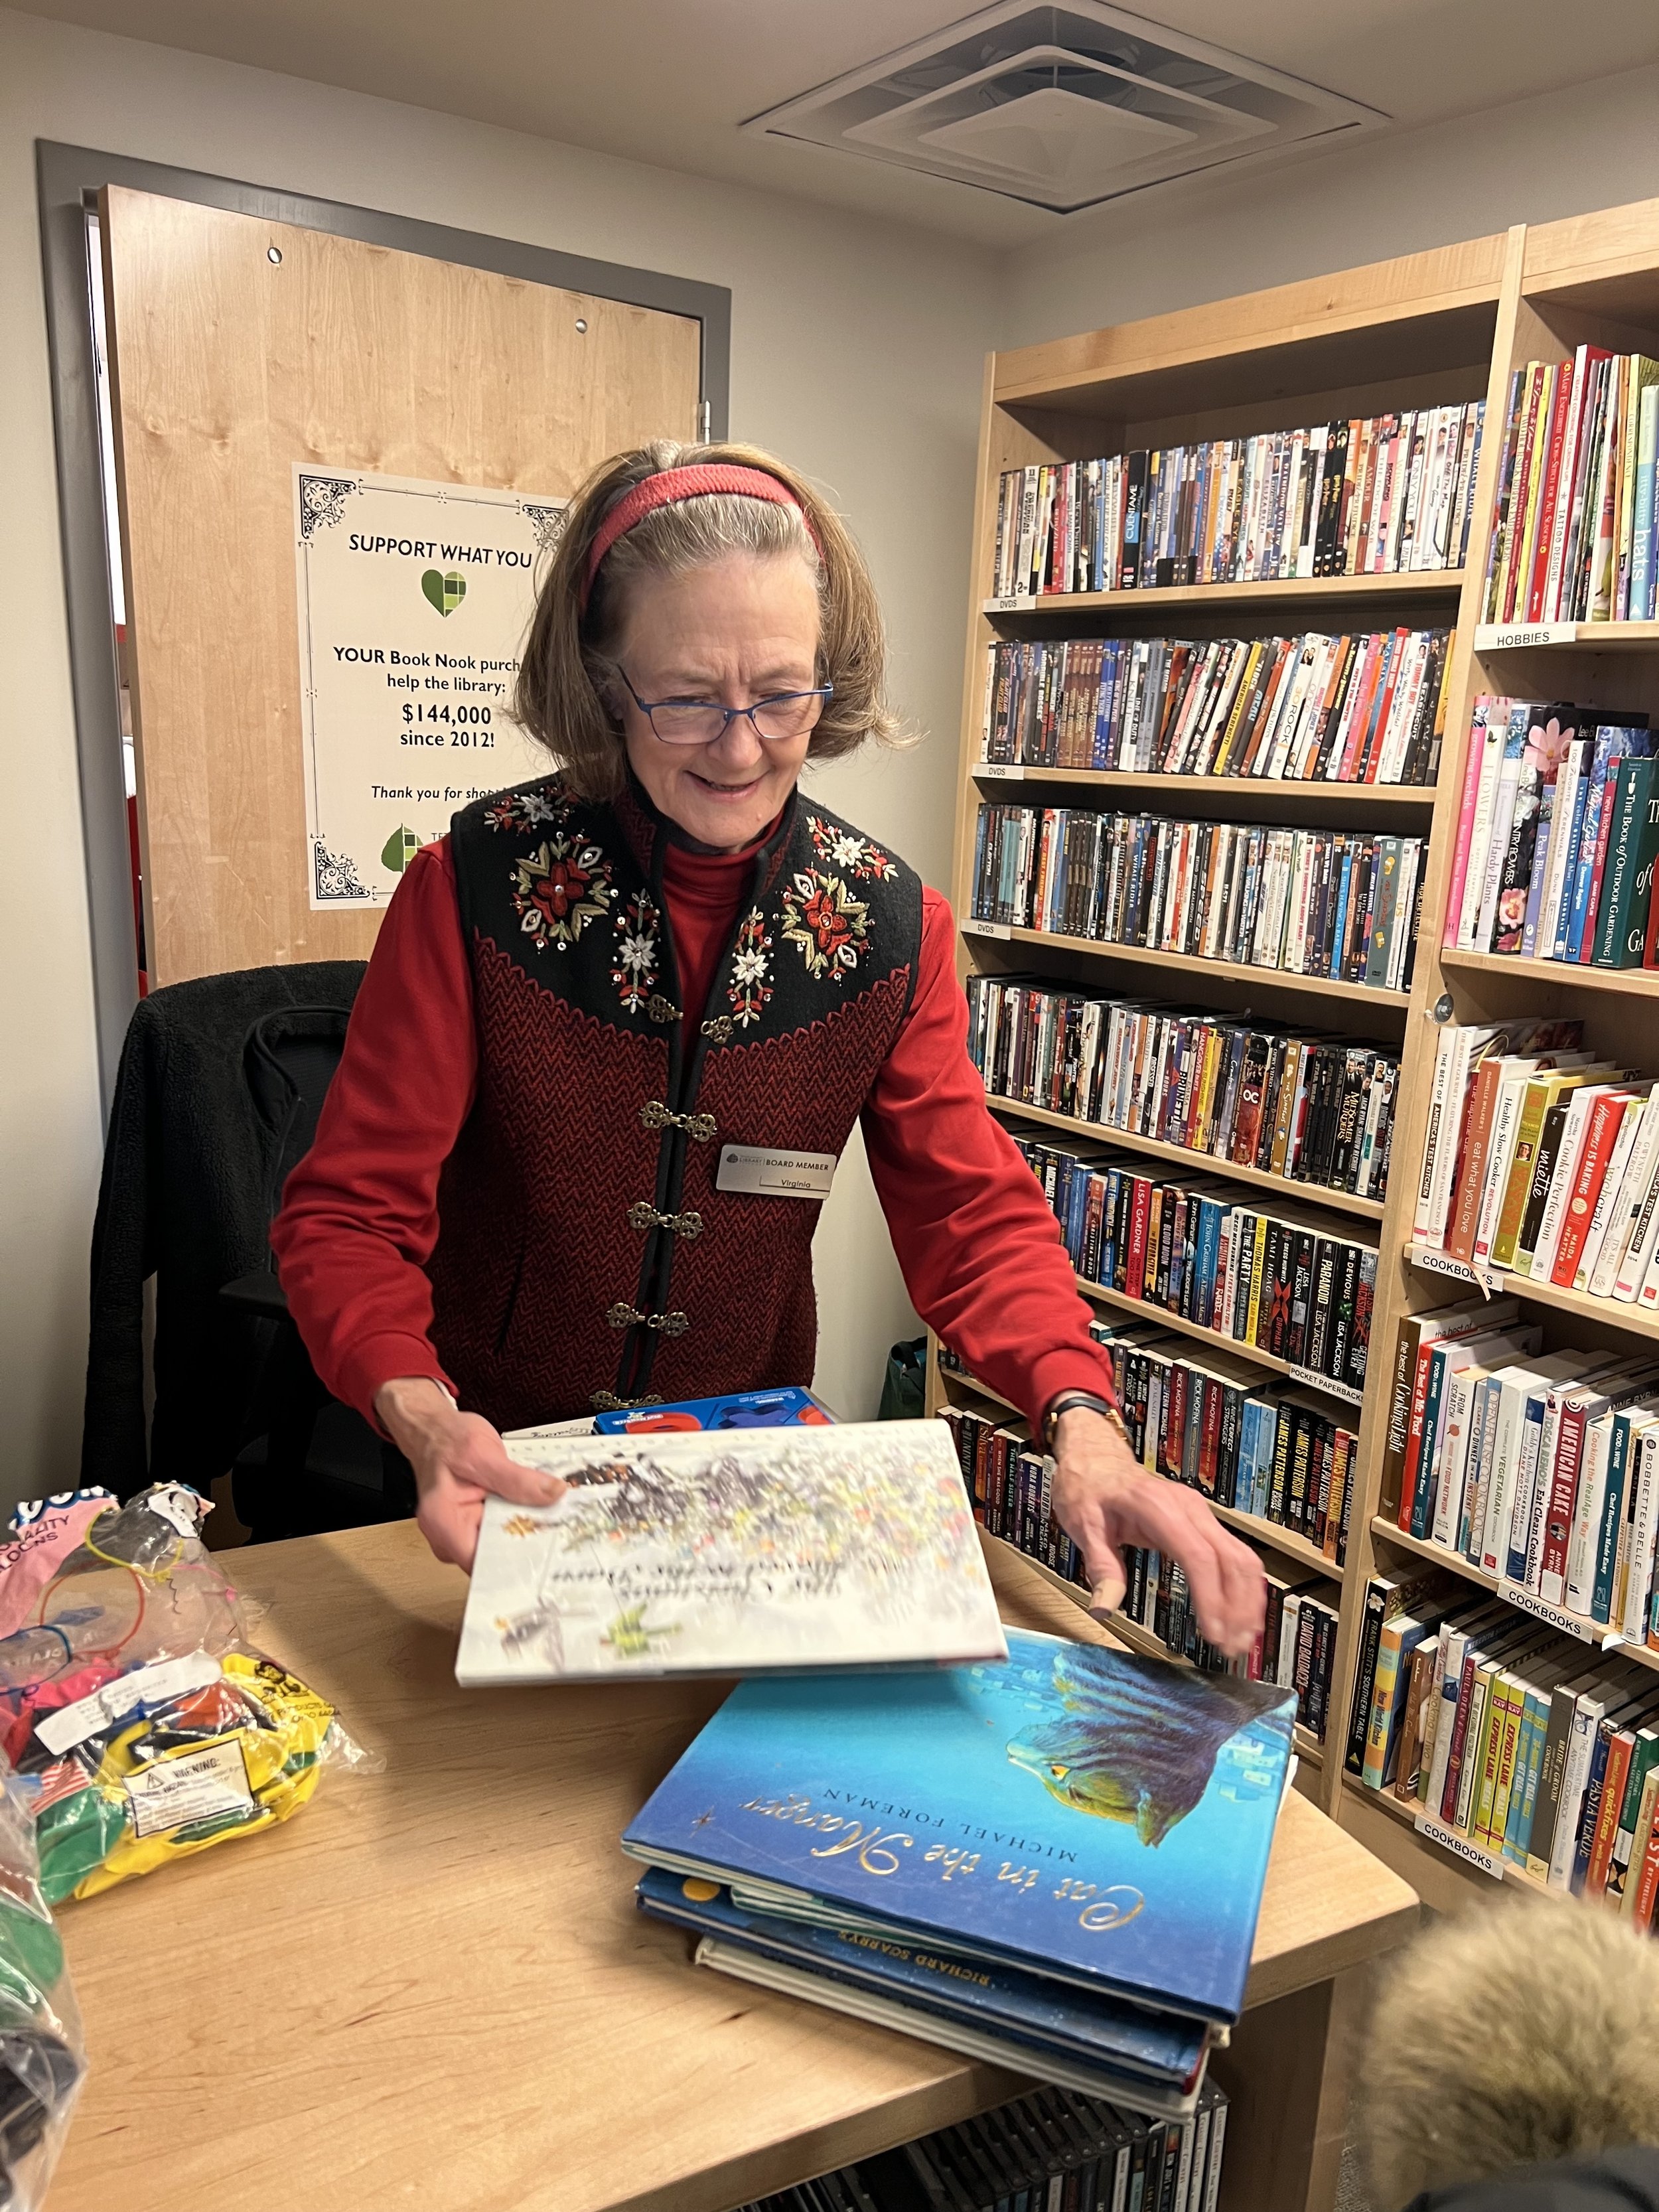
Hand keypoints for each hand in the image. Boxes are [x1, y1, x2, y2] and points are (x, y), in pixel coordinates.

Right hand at [374, 1376, 567, 1571]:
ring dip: (525, 1531)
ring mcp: (460, 1535)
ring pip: (501, 1545)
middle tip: (560, 1528)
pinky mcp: (473, 1527)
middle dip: (528, 1543)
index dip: (516, 1561)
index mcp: (444, 1523)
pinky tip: (536, 1509)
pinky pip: (501, 1531)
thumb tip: (554, 1493)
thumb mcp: (483, 1453)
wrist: (433, 1432)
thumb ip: (518, 1479)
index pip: (483, 1563)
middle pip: (495, 1557)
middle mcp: (448, 1538)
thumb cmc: (446, 1440)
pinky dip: (518, 1520)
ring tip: (552, 1515)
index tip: (547, 1551)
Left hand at [1048, 1408, 1266, 1657]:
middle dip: (1238, 1606)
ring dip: (1247, 1599)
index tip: (1213, 1633)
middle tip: (1233, 1647)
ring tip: (1241, 1639)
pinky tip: (1239, 1613)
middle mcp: (1189, 1509)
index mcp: (1159, 1508)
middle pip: (1232, 1559)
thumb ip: (1100, 1567)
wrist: (1096, 1458)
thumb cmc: (1089, 1488)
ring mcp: (1200, 1514)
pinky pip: (1234, 1555)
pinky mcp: (1203, 1523)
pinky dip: (1242, 1586)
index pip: (1198, 1556)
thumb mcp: (1083, 1525)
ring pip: (1242, 1557)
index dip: (1211, 1597)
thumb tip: (1104, 1608)